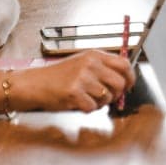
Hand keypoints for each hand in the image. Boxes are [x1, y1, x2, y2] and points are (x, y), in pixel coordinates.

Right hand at [13, 51, 134, 113]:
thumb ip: (102, 68)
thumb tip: (124, 80)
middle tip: (107, 97)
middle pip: (120, 83)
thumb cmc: (58, 76)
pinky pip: (93, 107)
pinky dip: (88, 109)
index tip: (129, 85)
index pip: (124, 64)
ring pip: (107, 97)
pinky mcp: (74, 93)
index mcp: (94, 55)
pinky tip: (78, 103)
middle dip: (116, 94)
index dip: (130, 77)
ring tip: (88, 98)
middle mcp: (90, 64)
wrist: (35, 83)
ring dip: (101, 103)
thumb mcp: (82, 63)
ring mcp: (82, 78)